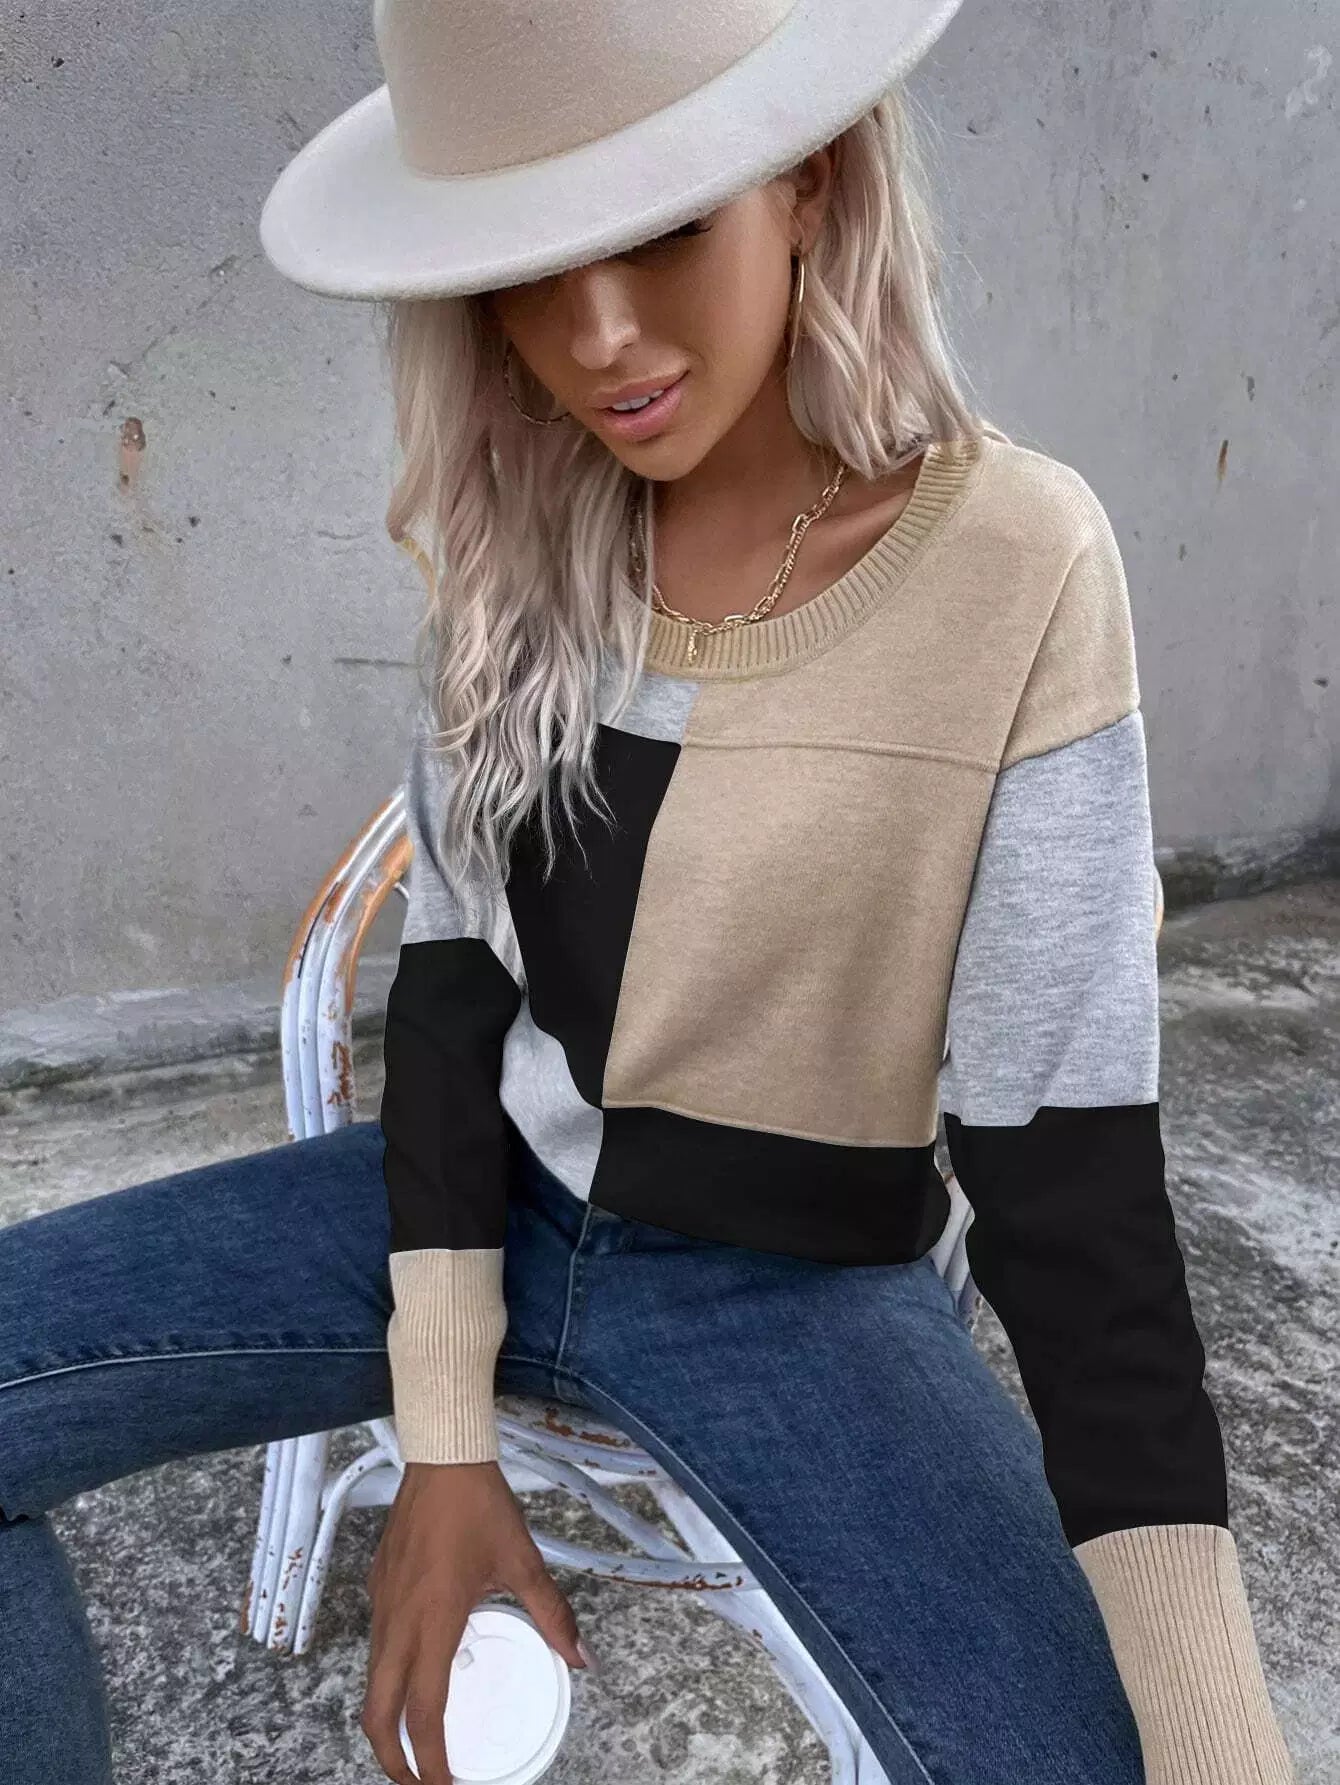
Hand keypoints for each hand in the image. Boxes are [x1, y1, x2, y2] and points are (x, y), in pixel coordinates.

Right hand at [361, 1459, 589, 1783]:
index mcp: (433, 1623)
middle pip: (376, 1714)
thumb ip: (553, 1614)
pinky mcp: (377, 1587)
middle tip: (422, 1781)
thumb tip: (580, 1656)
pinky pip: (373, 1647)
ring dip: (386, 1721)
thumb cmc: (479, 1504)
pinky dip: (386, 1679)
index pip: (423, 1714)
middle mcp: (398, 1622)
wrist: (442, 1456)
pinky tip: (413, 1675)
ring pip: (371, 1682)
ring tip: (416, 1742)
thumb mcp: (523, 1561)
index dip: (431, 1763)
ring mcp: (381, 1604)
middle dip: (393, 1760)